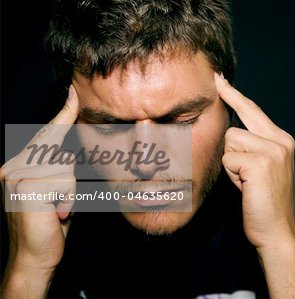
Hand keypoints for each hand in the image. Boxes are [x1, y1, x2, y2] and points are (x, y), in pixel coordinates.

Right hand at [0, 86, 78, 274]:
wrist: (36, 256)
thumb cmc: (49, 224)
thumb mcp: (56, 192)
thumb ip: (58, 168)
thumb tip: (70, 150)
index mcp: (19, 165)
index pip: (46, 134)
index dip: (63, 113)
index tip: (73, 92)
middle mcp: (13, 166)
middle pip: (63, 153)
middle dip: (68, 180)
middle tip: (57, 204)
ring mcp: (15, 174)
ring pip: (67, 168)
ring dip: (69, 193)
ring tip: (55, 209)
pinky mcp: (25, 185)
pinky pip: (66, 182)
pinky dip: (68, 200)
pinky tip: (54, 214)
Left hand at [216, 73, 294, 249]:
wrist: (277, 231)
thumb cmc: (264, 201)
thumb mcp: (263, 167)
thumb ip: (252, 146)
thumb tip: (228, 129)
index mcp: (282, 140)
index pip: (253, 110)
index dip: (235, 95)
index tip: (220, 80)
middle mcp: (280, 140)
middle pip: (238, 122)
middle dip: (230, 144)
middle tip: (219, 100)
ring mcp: (273, 150)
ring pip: (230, 141)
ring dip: (231, 163)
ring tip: (245, 182)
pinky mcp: (260, 162)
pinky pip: (229, 159)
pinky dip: (231, 175)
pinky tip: (246, 188)